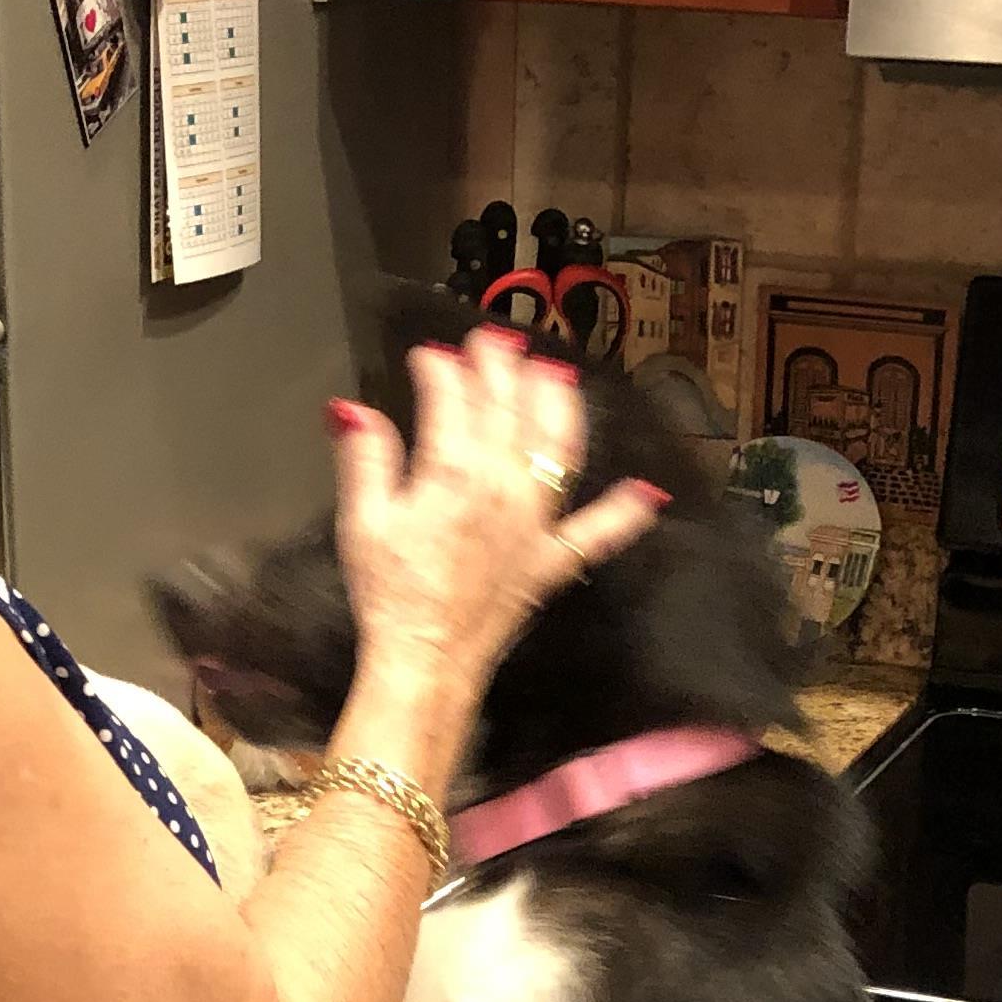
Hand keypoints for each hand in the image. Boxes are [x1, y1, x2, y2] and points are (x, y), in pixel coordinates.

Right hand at [329, 333, 667, 700]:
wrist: (425, 660)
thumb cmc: (392, 596)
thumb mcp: (362, 520)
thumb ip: (366, 457)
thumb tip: (353, 412)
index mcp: (453, 471)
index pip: (451, 396)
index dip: (440, 367)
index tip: (428, 357)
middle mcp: (504, 486)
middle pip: (508, 406)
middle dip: (500, 365)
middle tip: (493, 342)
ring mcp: (534, 521)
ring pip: (560, 445)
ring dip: (560, 403)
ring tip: (555, 374)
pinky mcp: (550, 559)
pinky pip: (597, 532)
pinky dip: (624, 512)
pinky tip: (647, 494)